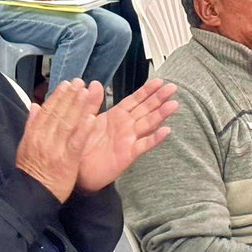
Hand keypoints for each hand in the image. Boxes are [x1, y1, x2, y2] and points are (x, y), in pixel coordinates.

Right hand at [14, 81, 102, 201]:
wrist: (31, 195)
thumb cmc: (31, 171)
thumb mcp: (25, 146)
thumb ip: (31, 124)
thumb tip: (34, 105)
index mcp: (34, 134)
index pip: (47, 110)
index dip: (58, 95)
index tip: (66, 84)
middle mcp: (43, 138)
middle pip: (58, 112)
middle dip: (69, 95)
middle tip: (79, 82)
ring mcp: (55, 148)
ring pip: (67, 122)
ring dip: (77, 106)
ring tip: (85, 92)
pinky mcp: (67, 159)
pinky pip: (76, 141)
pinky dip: (83, 129)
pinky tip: (91, 117)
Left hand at [75, 78, 176, 192]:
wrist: (77, 170)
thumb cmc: (81, 144)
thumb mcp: (84, 119)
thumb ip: (91, 102)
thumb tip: (94, 83)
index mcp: (116, 115)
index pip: (135, 99)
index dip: (147, 90)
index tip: (160, 81)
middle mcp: (126, 125)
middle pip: (146, 109)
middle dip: (159, 98)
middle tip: (173, 87)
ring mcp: (129, 139)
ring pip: (148, 123)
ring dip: (161, 114)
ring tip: (173, 105)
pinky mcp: (128, 154)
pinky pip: (144, 145)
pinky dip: (155, 138)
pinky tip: (166, 131)